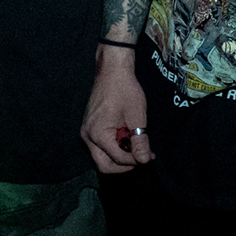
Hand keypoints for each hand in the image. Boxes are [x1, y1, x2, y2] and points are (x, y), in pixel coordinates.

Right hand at [82, 47, 154, 173]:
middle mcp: (88, 136)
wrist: (112, 70)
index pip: (117, 159)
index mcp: (98, 134)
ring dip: (119, 156)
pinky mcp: (90, 127)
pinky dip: (114, 146)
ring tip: (136, 144)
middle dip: (124, 164)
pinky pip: (100, 145)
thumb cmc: (124, 89)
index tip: (149, 156)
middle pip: (104, 165)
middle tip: (142, 156)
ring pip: (102, 156)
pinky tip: (127, 136)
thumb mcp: (137, 116)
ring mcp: (87, 132)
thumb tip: (144, 160)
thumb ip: (140, 140)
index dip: (135, 160)